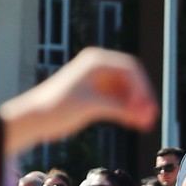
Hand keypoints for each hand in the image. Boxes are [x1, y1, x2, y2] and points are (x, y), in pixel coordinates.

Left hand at [0, 49, 157, 153]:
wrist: (34, 117)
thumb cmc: (58, 107)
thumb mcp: (91, 106)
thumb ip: (118, 108)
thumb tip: (142, 114)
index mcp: (96, 61)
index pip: (130, 69)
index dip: (142, 88)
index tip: (148, 106)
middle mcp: (98, 67)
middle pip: (130, 80)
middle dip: (141, 98)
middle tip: (150, 117)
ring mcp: (97, 81)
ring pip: (125, 91)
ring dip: (135, 106)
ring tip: (145, 123)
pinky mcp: (95, 94)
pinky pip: (117, 100)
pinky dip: (126, 110)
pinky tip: (134, 122)